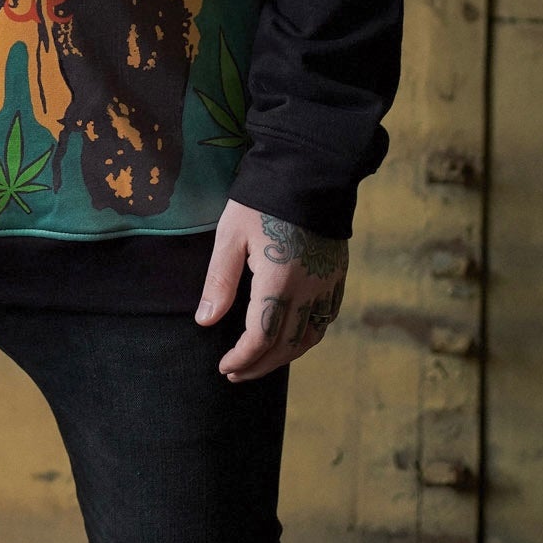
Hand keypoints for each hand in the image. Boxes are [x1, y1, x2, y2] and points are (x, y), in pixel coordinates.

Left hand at [195, 198, 346, 380]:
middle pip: (286, 346)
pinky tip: (290, 339)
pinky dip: (307, 338)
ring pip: (309, 338)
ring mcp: (327, 284)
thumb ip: (219, 281)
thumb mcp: (231, 235)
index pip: (260, 337)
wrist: (307, 170)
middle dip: (259, 365)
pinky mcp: (337, 276)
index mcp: (279, 280)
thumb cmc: (261, 199)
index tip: (224, 366)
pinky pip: (325, 320)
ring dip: (284, 357)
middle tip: (236, 373)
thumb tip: (205, 321)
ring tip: (259, 362)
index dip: (242, 358)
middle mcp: (308, 288)